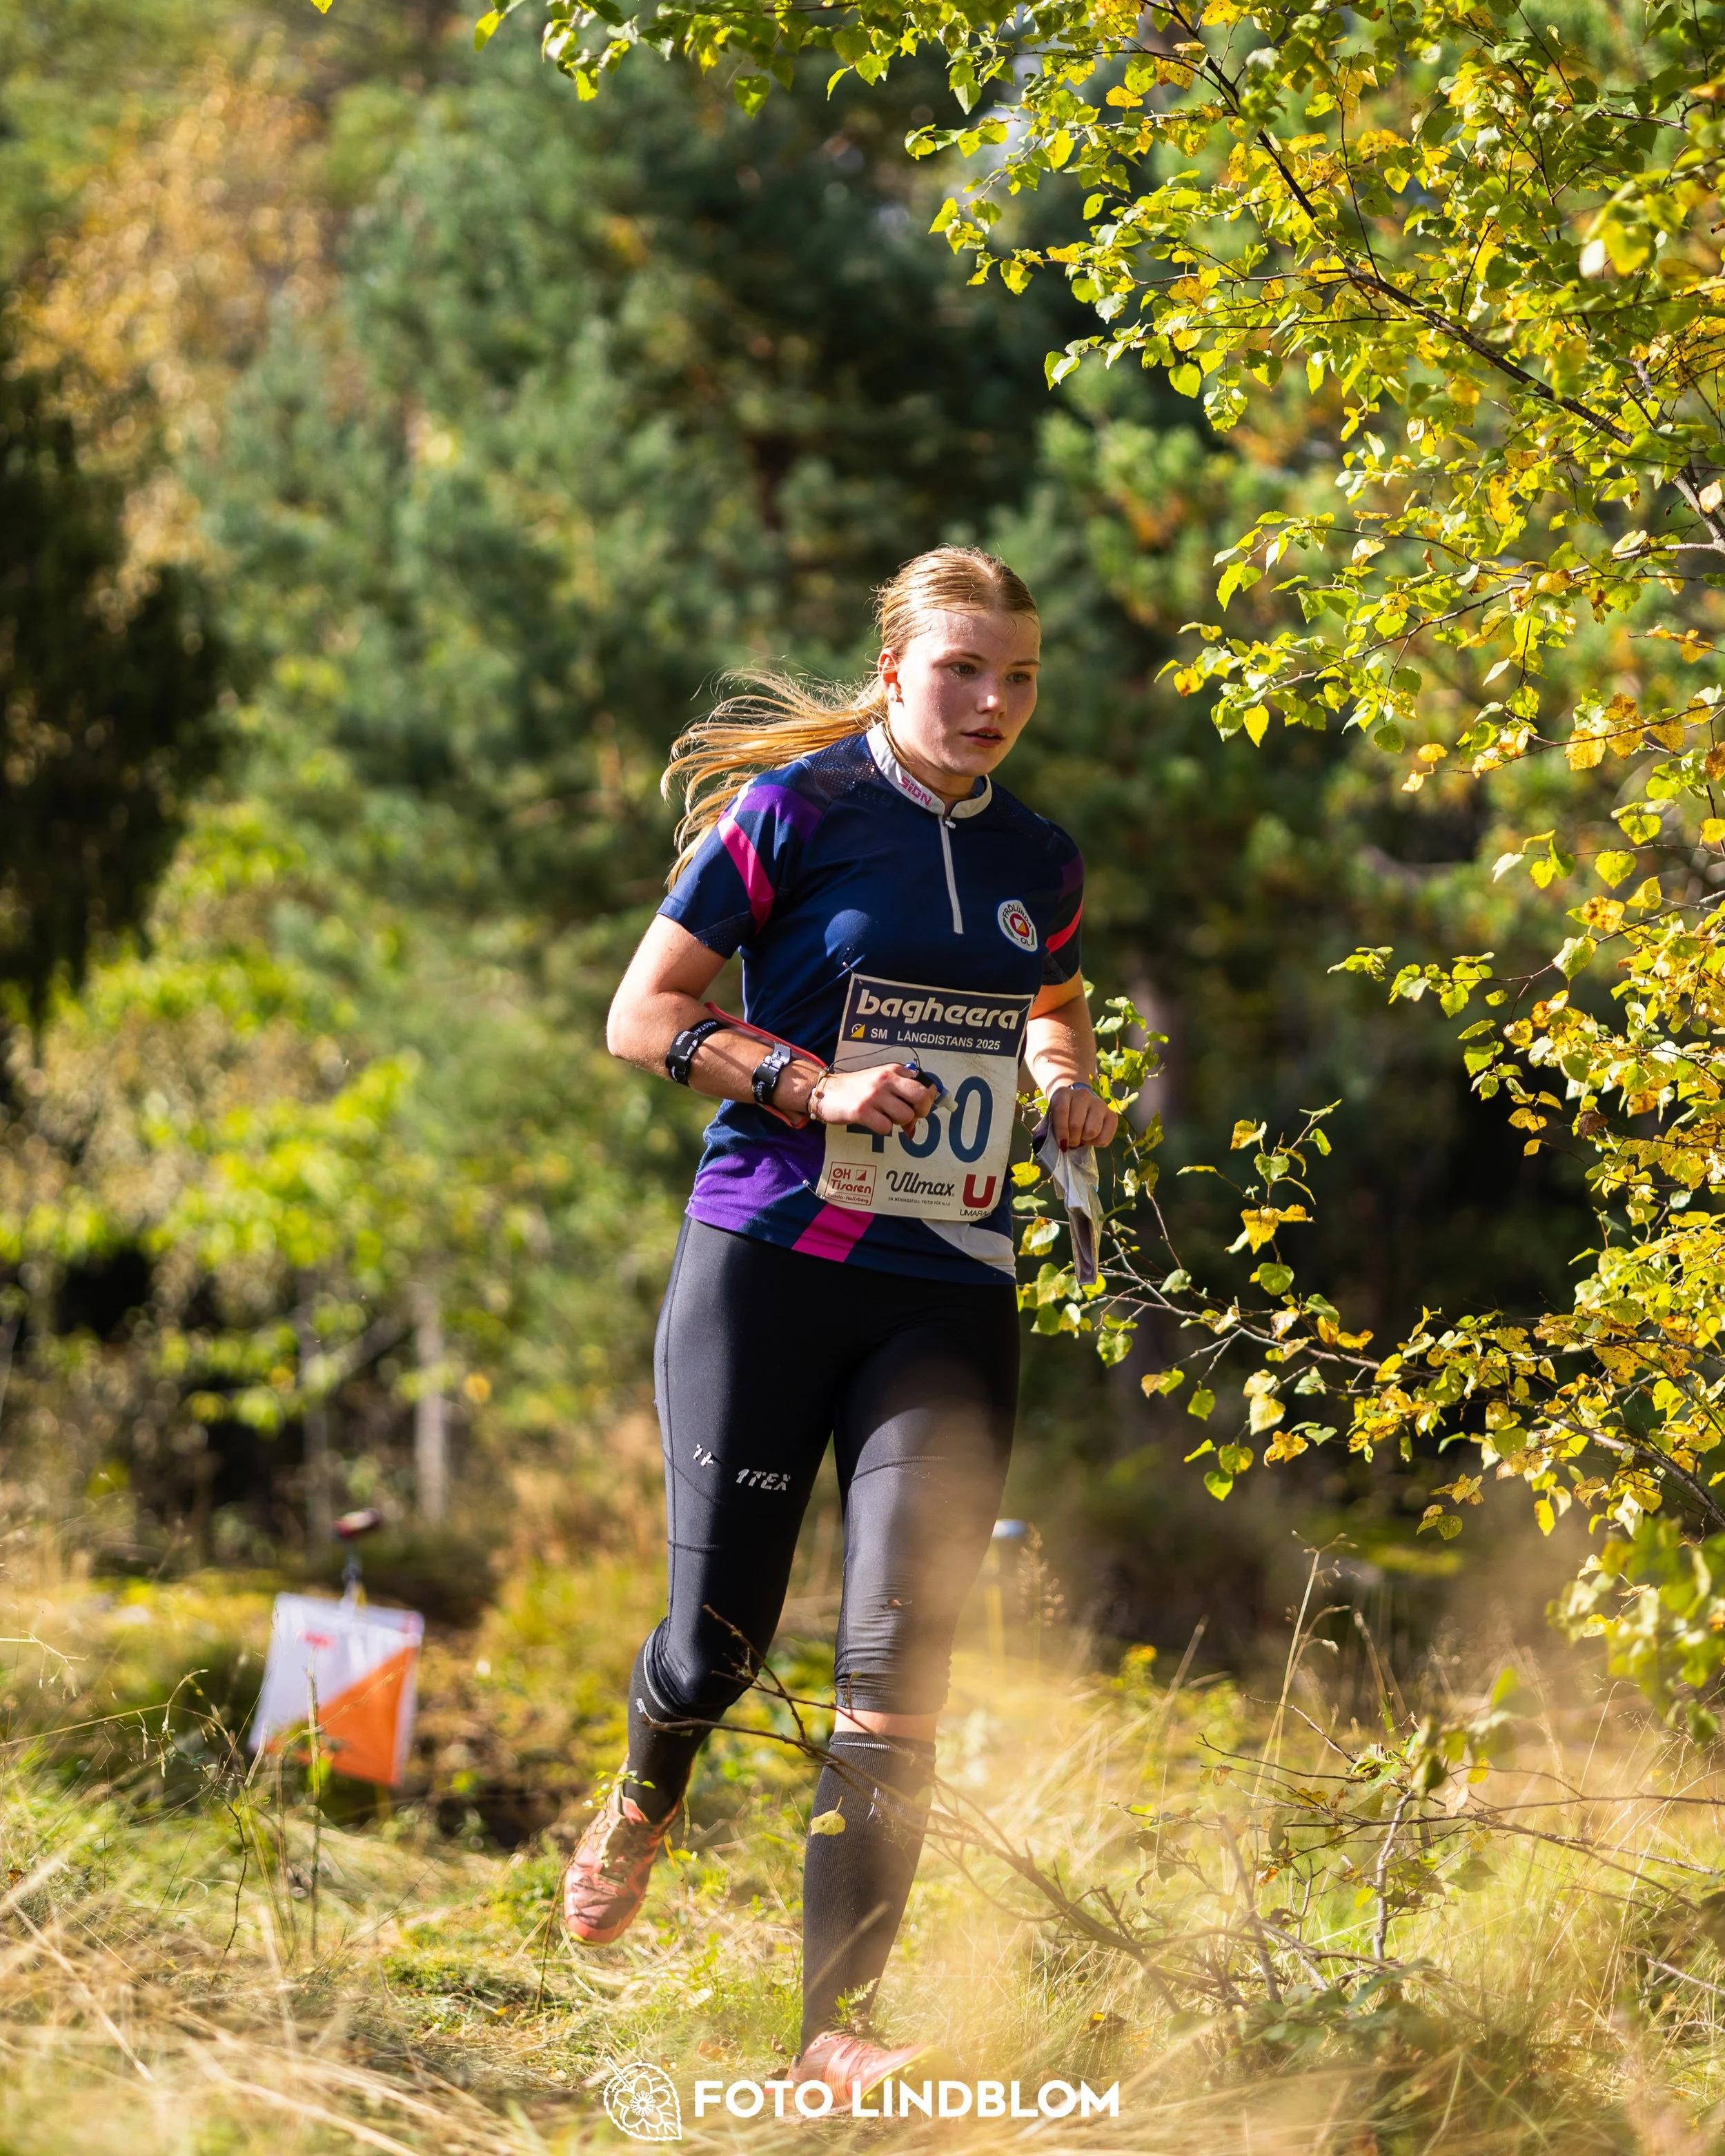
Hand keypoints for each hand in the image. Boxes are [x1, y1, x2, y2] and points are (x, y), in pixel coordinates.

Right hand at [809, 1061, 938, 1133]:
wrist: (826, 1091)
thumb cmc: (858, 1088)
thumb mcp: (882, 1078)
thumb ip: (903, 1087)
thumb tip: (926, 1106)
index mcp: (893, 1070)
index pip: (924, 1085)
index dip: (926, 1100)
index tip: (918, 1106)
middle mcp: (885, 1080)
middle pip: (921, 1098)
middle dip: (920, 1111)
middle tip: (910, 1115)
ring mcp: (874, 1095)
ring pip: (905, 1116)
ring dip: (897, 1122)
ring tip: (883, 1115)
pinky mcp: (862, 1111)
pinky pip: (886, 1128)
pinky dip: (882, 1128)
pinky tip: (872, 1121)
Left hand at [1049, 1082, 1117, 1150]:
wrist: (1076, 1102)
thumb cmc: (1062, 1114)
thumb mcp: (1051, 1117)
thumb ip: (1050, 1129)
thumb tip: (1061, 1145)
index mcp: (1063, 1093)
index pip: (1061, 1111)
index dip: (1061, 1130)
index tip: (1061, 1143)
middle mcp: (1082, 1095)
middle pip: (1076, 1124)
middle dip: (1072, 1139)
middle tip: (1070, 1141)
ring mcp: (1099, 1103)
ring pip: (1092, 1131)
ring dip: (1084, 1140)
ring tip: (1080, 1137)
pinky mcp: (1112, 1115)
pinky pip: (1105, 1138)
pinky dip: (1096, 1143)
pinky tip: (1091, 1138)